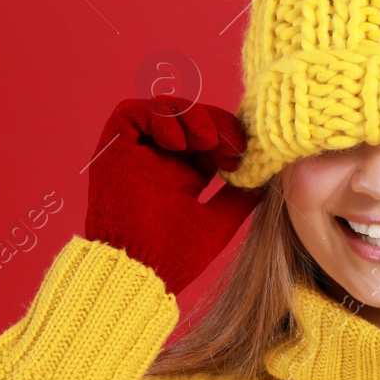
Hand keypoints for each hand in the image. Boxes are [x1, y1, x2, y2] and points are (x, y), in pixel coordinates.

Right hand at [84, 97, 262, 295]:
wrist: (141, 269)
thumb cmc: (177, 253)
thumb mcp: (220, 220)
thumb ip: (240, 197)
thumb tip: (267, 176)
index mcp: (182, 175)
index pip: (207, 136)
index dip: (227, 133)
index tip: (242, 150)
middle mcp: (158, 160)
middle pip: (188, 117)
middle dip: (213, 121)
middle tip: (228, 141)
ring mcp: (135, 153)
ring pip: (163, 109)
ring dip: (189, 115)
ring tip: (206, 140)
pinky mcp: (112, 149)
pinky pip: (131, 113)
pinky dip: (157, 117)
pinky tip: (176, 142)